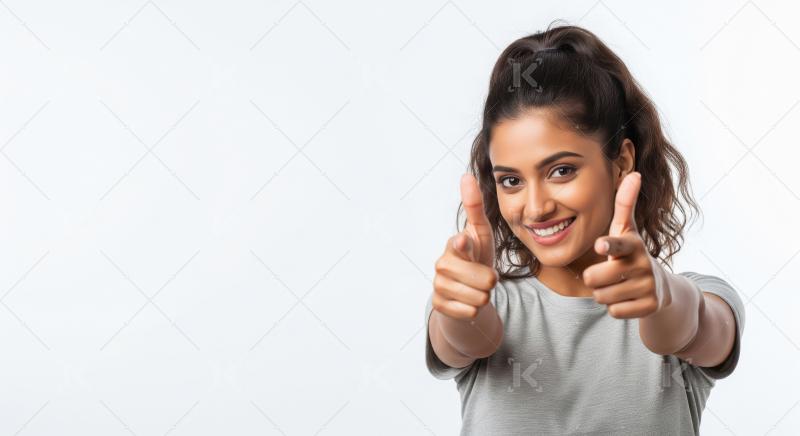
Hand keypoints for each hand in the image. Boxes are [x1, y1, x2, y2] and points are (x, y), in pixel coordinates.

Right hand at [432, 174, 498, 319]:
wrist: (464, 289)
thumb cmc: (476, 258)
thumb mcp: (481, 234)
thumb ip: (475, 209)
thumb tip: (466, 176)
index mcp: (454, 244)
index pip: (461, 244)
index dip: (465, 246)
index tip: (464, 241)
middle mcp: (442, 264)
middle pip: (484, 280)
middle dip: (491, 281)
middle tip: (485, 277)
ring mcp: (438, 285)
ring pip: (479, 298)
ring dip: (484, 296)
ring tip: (476, 288)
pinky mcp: (438, 305)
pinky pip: (470, 312)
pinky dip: (474, 310)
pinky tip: (467, 301)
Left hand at [582, 171, 665, 318]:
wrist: (659, 286)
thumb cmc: (630, 253)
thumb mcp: (626, 230)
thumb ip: (625, 204)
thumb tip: (635, 174)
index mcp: (633, 245)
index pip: (618, 244)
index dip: (609, 245)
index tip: (600, 245)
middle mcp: (643, 264)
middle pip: (595, 278)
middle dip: (594, 278)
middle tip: (606, 273)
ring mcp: (648, 287)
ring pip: (602, 297)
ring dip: (604, 293)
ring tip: (617, 284)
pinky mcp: (650, 307)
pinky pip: (614, 312)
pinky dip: (616, 307)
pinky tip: (626, 298)